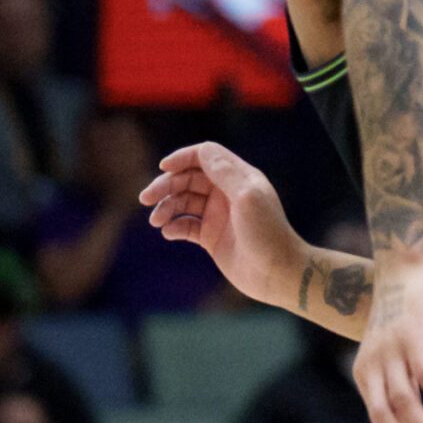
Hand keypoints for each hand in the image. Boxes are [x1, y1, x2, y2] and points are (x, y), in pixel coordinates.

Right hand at [140, 143, 305, 308]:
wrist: (277, 272)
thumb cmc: (267, 233)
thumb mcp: (247, 198)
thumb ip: (226, 174)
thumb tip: (203, 151)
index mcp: (239, 178)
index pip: (205, 156)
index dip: (183, 158)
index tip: (164, 167)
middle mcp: (227, 193)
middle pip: (188, 178)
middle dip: (166, 185)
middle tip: (145, 199)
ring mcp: (218, 215)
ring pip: (182, 202)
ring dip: (165, 207)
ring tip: (156, 221)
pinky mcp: (211, 236)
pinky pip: (184, 225)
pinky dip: (173, 226)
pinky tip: (169, 232)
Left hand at [355, 260, 422, 422]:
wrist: (404, 267)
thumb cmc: (403, 310)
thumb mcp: (394, 348)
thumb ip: (400, 375)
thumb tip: (416, 407)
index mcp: (366, 373)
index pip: (379, 420)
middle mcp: (374, 366)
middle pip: (387, 418)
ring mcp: (392, 352)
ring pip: (406, 403)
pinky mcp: (413, 338)